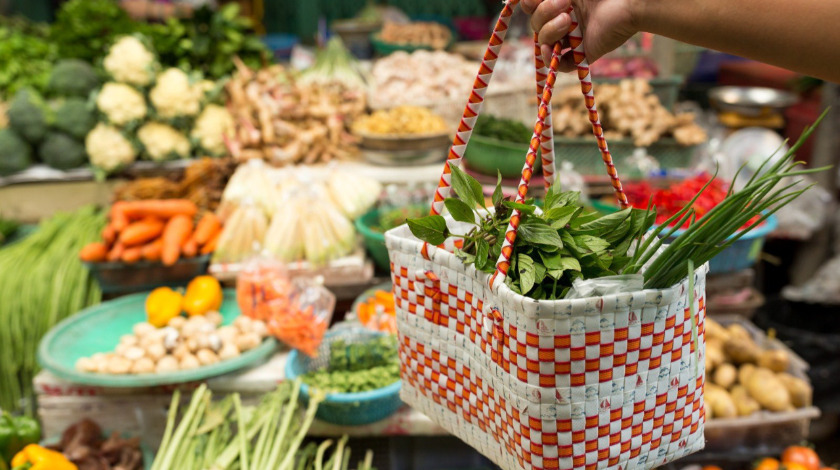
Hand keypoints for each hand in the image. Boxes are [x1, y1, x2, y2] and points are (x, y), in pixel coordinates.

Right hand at [521, 0, 640, 70]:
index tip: (534, 0)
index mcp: (562, 1)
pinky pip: (560, 65)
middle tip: (565, 4)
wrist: (629, 2)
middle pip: (536, 25)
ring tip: (569, 22)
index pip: (532, 7)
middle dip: (544, 14)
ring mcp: (573, 39)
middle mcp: (565, 20)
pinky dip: (552, 60)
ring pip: (545, 43)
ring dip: (550, 32)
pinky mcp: (583, 54)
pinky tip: (554, 50)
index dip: (529, 4)